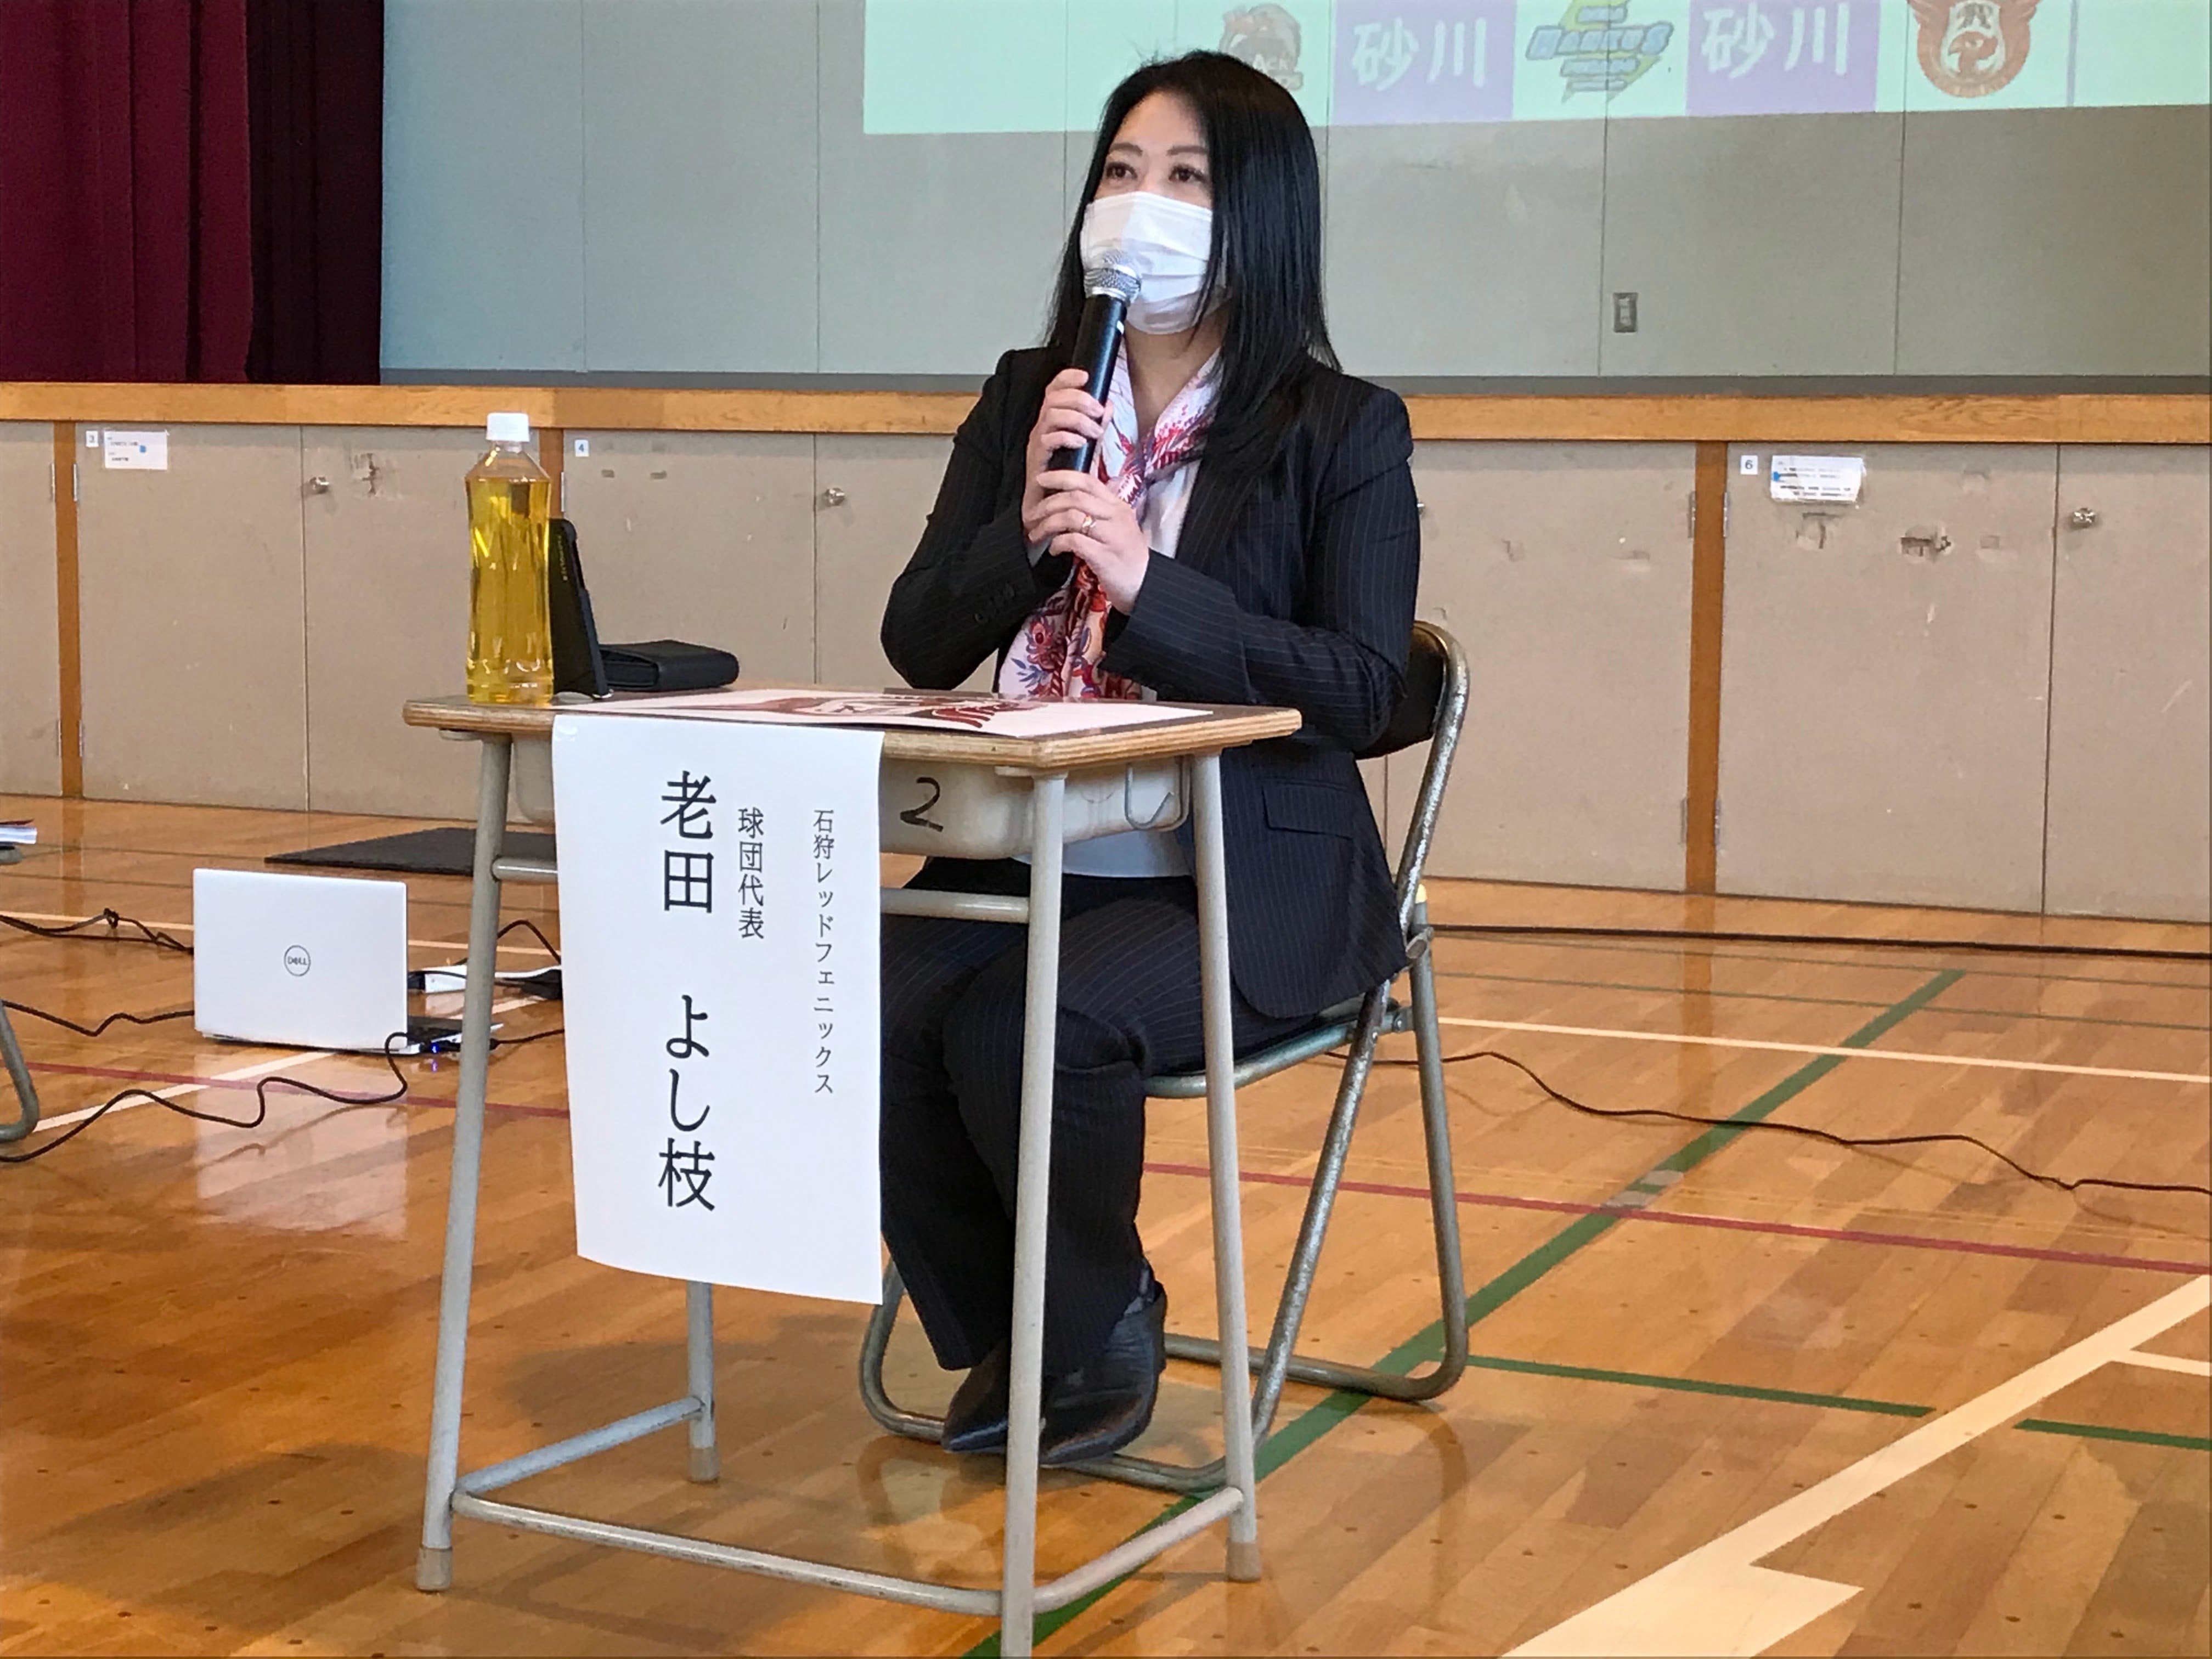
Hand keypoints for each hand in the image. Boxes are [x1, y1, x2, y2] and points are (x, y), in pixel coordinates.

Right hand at [1021, 368, 1105, 545]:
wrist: (1048, 512)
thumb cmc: (1065, 481)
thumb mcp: (1087, 449)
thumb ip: (1096, 427)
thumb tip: (1110, 404)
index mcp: (1052, 422)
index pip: (1053, 390)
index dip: (1067, 377)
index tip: (1087, 375)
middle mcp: (1041, 428)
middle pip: (1053, 397)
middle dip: (1079, 398)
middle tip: (1098, 411)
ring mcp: (1037, 443)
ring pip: (1051, 414)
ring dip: (1077, 418)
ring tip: (1094, 432)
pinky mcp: (1036, 460)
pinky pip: (1048, 438)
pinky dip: (1067, 436)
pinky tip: (1082, 444)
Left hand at [1033, 469, 1148, 612]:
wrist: (1145, 585)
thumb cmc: (1128, 557)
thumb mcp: (1120, 526)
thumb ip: (1102, 510)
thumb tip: (1080, 494)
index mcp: (1118, 506)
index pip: (1087, 481)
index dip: (1061, 476)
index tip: (1041, 480)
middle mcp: (1116, 516)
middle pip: (1074, 497)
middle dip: (1047, 504)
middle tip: (1031, 515)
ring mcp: (1111, 535)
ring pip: (1071, 516)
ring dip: (1047, 524)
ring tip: (1037, 534)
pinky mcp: (1104, 556)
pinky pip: (1073, 541)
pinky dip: (1057, 543)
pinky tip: (1053, 550)